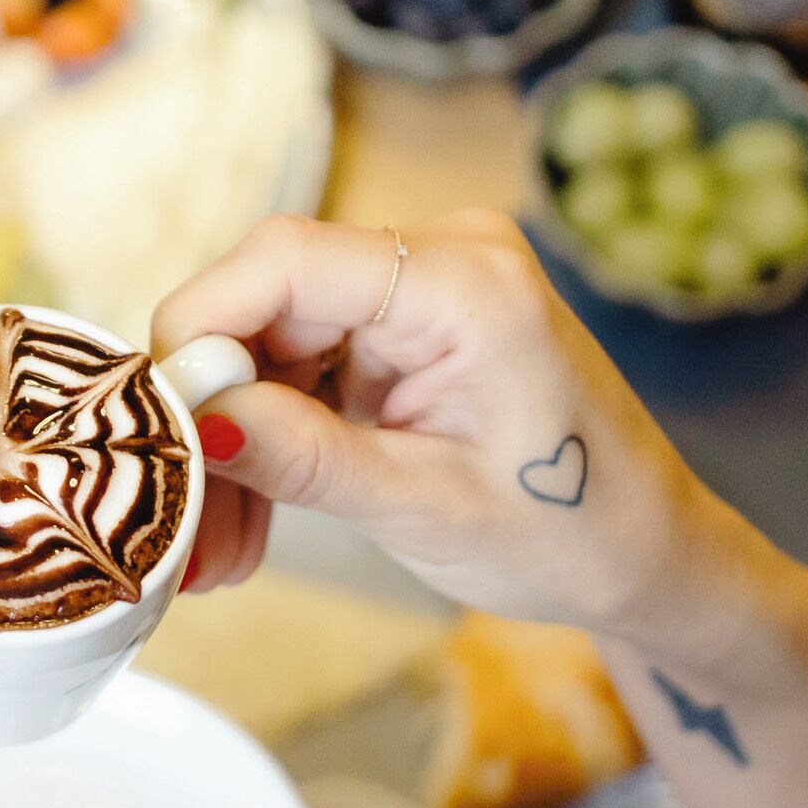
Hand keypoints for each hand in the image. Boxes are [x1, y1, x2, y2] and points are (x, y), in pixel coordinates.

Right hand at [152, 211, 712, 635]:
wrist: (649, 553)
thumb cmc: (571, 533)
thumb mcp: (424, 509)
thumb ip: (303, 456)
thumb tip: (193, 417)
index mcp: (467, 283)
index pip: (285, 260)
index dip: (200, 330)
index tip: (157, 426)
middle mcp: (444, 254)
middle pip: (267, 300)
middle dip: (212, 411)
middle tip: (179, 527)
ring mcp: (423, 284)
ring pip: (272, 339)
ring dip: (234, 437)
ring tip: (215, 552)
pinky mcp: (407, 322)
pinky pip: (304, 360)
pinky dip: (272, 434)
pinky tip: (250, 516)